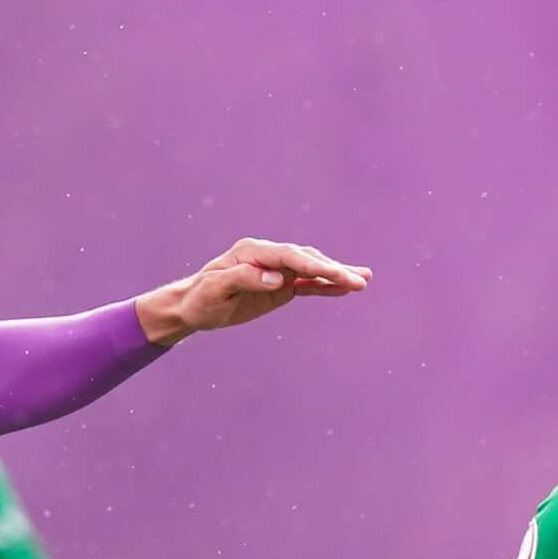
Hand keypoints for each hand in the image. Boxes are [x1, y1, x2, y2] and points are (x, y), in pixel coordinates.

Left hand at [137, 239, 370, 343]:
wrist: (193, 306)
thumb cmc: (200, 298)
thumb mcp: (215, 290)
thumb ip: (244, 279)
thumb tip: (277, 278)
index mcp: (252, 252)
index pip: (289, 256)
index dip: (314, 265)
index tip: (334, 275)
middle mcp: (267, 255)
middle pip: (305, 260)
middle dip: (333, 270)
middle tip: (360, 281)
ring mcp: (275, 269)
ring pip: (311, 269)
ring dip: (336, 275)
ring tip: (364, 280)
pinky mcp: (279, 284)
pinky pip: (306, 284)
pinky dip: (325, 286)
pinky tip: (345, 288)